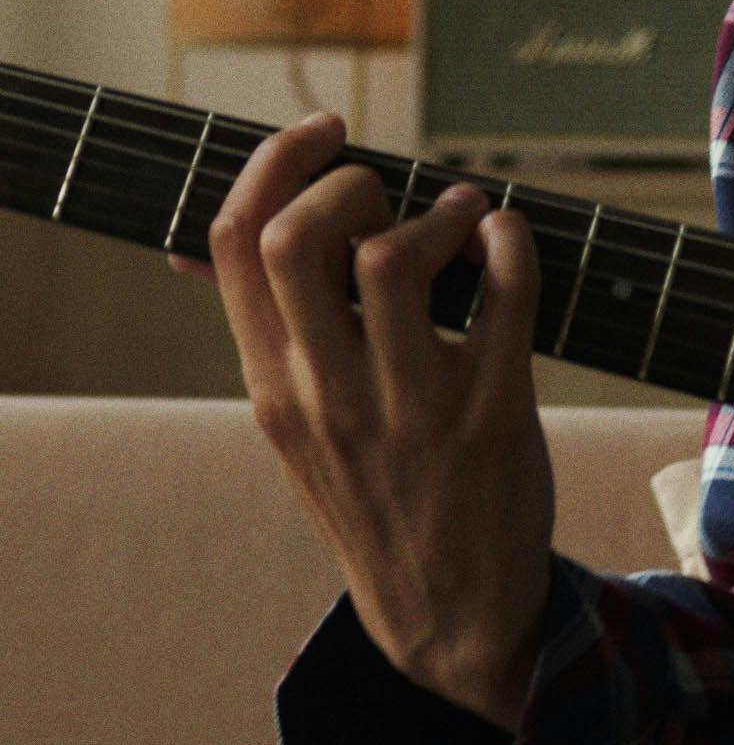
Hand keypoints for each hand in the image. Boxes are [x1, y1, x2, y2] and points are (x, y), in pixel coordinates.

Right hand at [208, 111, 555, 729]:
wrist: (450, 611)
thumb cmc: (374, 490)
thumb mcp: (296, 423)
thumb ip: (273, 331)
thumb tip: (212, 236)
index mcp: (271, 385)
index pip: (232, 246)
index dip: (272, 164)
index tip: (322, 133)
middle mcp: (328, 395)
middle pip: (294, 240)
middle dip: (345, 182)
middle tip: (388, 196)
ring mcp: (411, 407)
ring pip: (393, 260)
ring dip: (437, 208)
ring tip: (460, 217)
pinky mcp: (494, 413)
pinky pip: (504, 293)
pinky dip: (509, 239)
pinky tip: (505, 240)